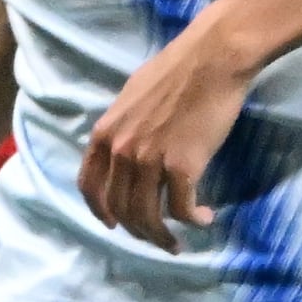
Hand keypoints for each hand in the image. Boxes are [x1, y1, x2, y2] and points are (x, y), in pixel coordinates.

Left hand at [83, 18, 256, 248]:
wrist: (211, 59)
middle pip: (120, 208)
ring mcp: (149, 159)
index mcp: (105, 133)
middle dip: (137, 231)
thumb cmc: (176, 69)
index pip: (89, 186)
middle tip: (156, 238)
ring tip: (176, 243)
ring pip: (147, 216)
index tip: (113, 224)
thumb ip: (123, 126)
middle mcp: (121, 150)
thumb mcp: (132, 96)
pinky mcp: (181, 166)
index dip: (99, 211)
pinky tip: (203, 218)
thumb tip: (125, 145)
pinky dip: (192, 220)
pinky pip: (181, 208)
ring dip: (162, 237)